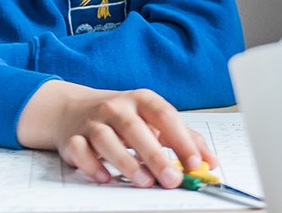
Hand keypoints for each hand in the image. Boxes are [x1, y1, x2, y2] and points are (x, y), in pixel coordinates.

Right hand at [18, 81, 216, 187]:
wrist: (74, 109)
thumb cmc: (123, 117)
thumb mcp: (154, 120)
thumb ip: (184, 138)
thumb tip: (209, 161)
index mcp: (142, 100)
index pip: (166, 116)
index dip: (182, 139)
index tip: (196, 162)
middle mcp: (117, 107)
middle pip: (135, 129)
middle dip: (156, 156)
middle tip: (172, 178)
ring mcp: (92, 122)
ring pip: (106, 140)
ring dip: (125, 162)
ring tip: (143, 181)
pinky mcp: (72, 138)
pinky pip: (80, 151)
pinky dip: (91, 165)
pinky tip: (105, 177)